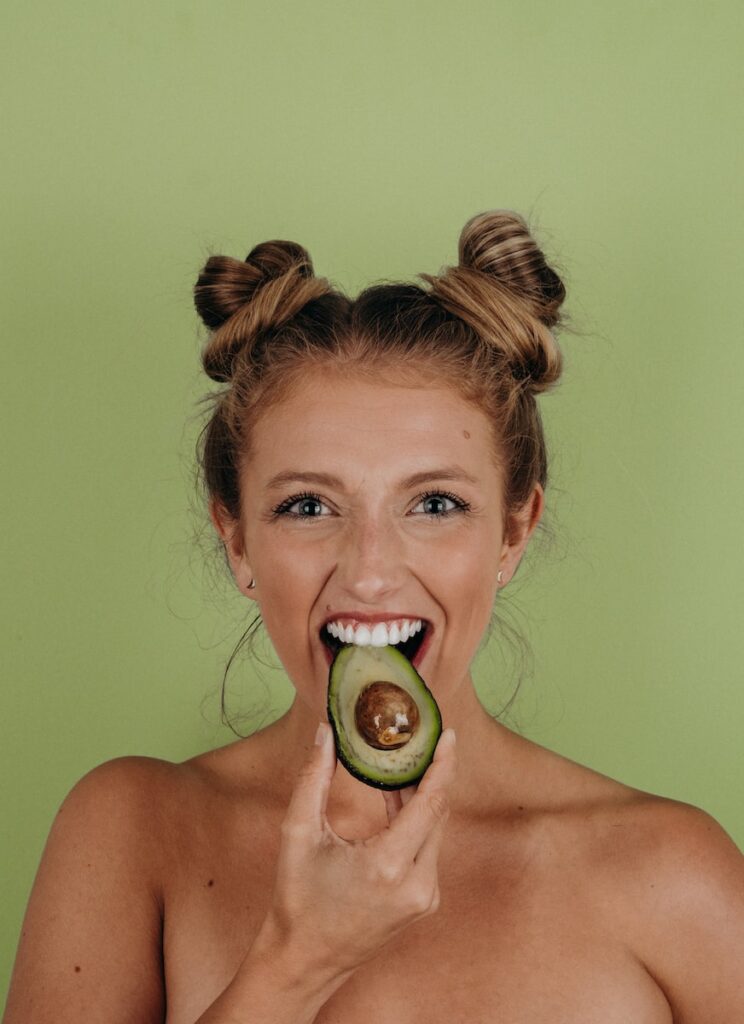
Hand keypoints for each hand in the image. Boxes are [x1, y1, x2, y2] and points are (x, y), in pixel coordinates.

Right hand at [261, 722, 456, 977]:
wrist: (304, 960)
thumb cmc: (297, 898)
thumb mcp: (299, 833)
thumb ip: (313, 777)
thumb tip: (325, 732)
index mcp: (388, 867)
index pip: (431, 804)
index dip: (443, 765)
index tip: (449, 735)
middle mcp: (417, 885)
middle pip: (438, 813)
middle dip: (430, 774)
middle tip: (419, 739)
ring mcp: (425, 897)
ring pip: (435, 830)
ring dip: (421, 796)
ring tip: (402, 762)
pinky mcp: (423, 902)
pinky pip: (428, 848)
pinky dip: (416, 820)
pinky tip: (395, 798)